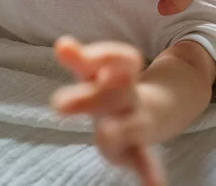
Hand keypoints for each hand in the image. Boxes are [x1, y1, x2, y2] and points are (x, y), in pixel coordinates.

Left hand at [51, 37, 165, 185]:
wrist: (155, 111)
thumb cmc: (113, 89)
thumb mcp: (96, 70)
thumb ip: (80, 59)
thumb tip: (61, 43)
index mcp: (118, 75)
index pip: (118, 58)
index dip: (101, 54)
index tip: (65, 48)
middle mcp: (129, 98)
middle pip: (114, 93)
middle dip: (90, 97)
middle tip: (60, 103)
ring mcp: (135, 123)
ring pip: (129, 127)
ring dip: (119, 132)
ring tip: (107, 136)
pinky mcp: (138, 150)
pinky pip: (146, 161)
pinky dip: (150, 173)